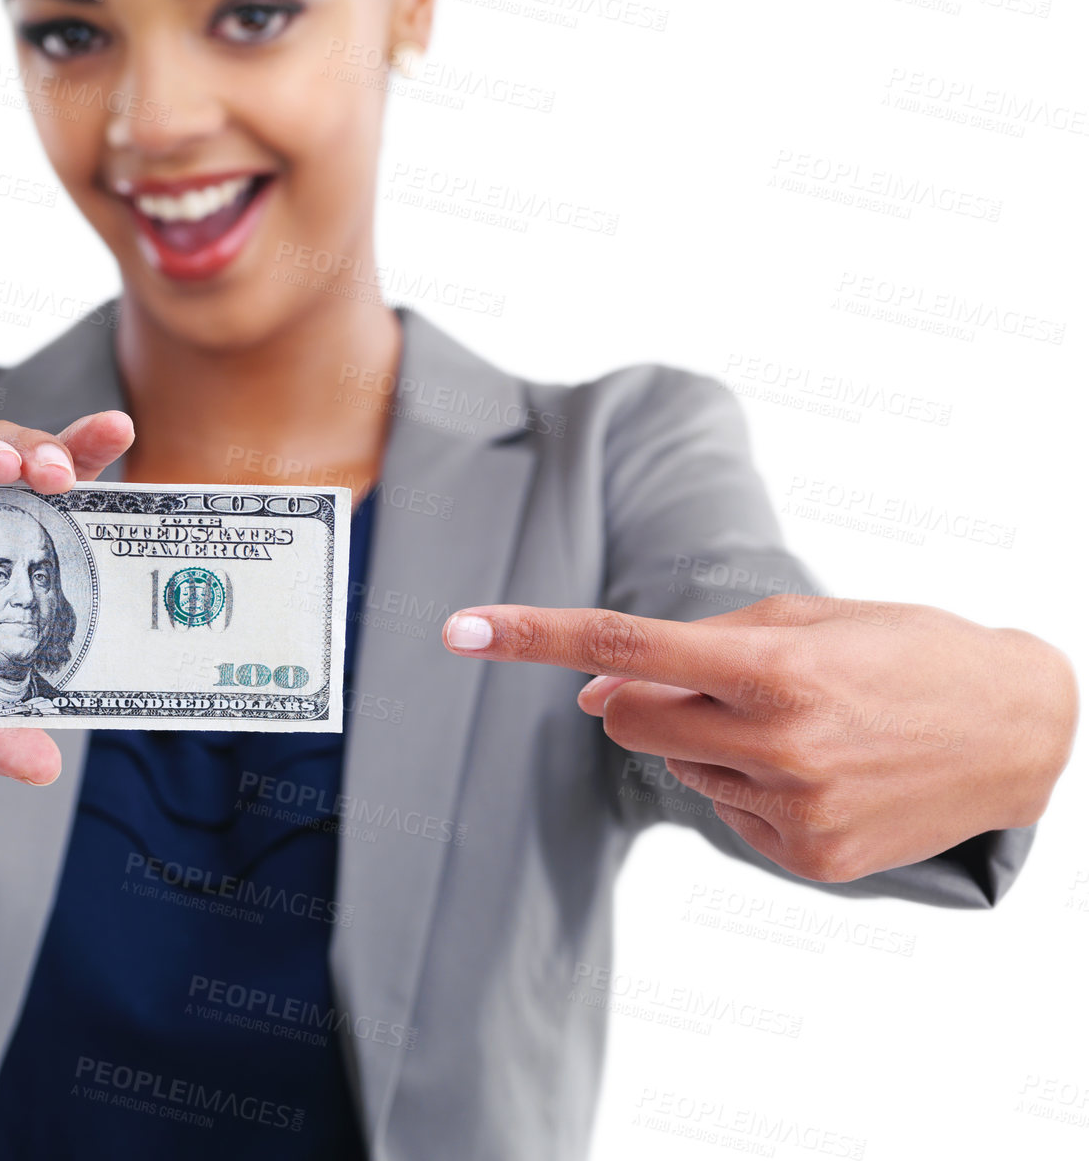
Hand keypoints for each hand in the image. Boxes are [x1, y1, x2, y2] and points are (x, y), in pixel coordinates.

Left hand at [442, 595, 1076, 882]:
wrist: (1018, 730)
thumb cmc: (905, 651)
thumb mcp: (806, 619)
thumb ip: (694, 648)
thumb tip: (595, 695)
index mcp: (775, 667)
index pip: (624, 648)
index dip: (532, 635)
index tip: (460, 628)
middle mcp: (779, 742)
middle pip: (631, 719)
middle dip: (642, 697)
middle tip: (715, 682)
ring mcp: (794, 810)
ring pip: (679, 768)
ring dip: (708, 740)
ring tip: (797, 725)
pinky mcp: (809, 858)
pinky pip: (726, 812)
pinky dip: (748, 786)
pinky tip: (815, 770)